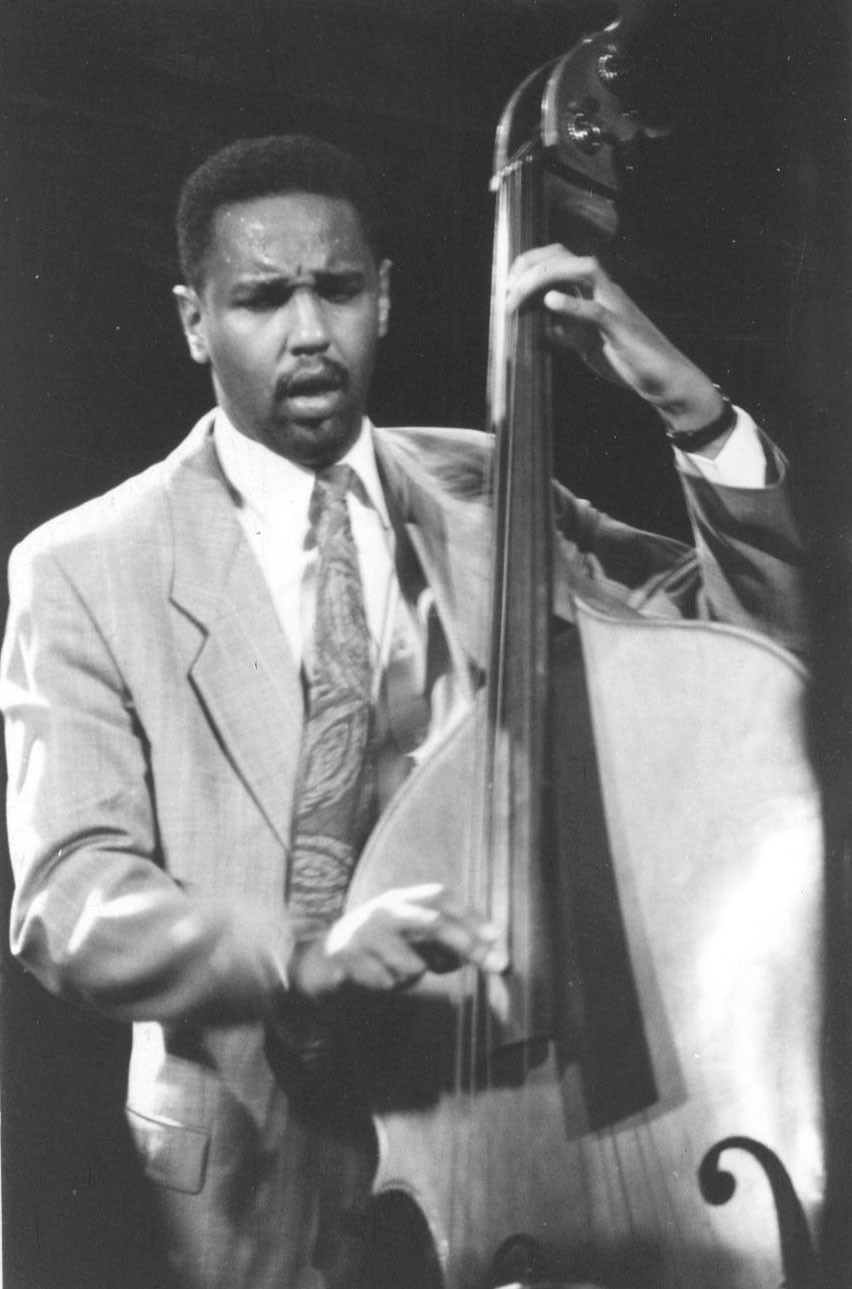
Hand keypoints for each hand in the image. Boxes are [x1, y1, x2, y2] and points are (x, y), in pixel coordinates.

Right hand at [289, 883, 507, 998]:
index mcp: (401, 898)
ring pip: (413, 965)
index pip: (440, 896)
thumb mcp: (410, 934)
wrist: (324, 956)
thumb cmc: (380, 945)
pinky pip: (390, 983)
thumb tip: (484, 953)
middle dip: (465, 944)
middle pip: (432, 923)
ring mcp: (366, 934)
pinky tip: (377, 975)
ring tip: (396, 970)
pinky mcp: (351, 960)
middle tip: (495, 964)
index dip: (470, 914)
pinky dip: (392, 986)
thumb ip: (443, 941)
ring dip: (415, 976)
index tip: (496, 936)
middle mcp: (384, 910)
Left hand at [505, 245, 726, 436]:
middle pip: (565, 255)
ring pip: (582, 270)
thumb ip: (567, 330)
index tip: (505, 284)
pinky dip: (573, 305)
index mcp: (595, 292)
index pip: (559, 259)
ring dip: (544, 277)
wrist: (665, 380)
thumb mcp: (588, 343)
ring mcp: (615, 306)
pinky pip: (597, 311)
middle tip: (505, 290)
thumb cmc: (628, 360)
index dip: (529, 263)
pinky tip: (550, 302)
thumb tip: (541, 326)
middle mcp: (605, 290)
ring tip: (517, 295)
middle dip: (530, 265)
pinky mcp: (622, 329)